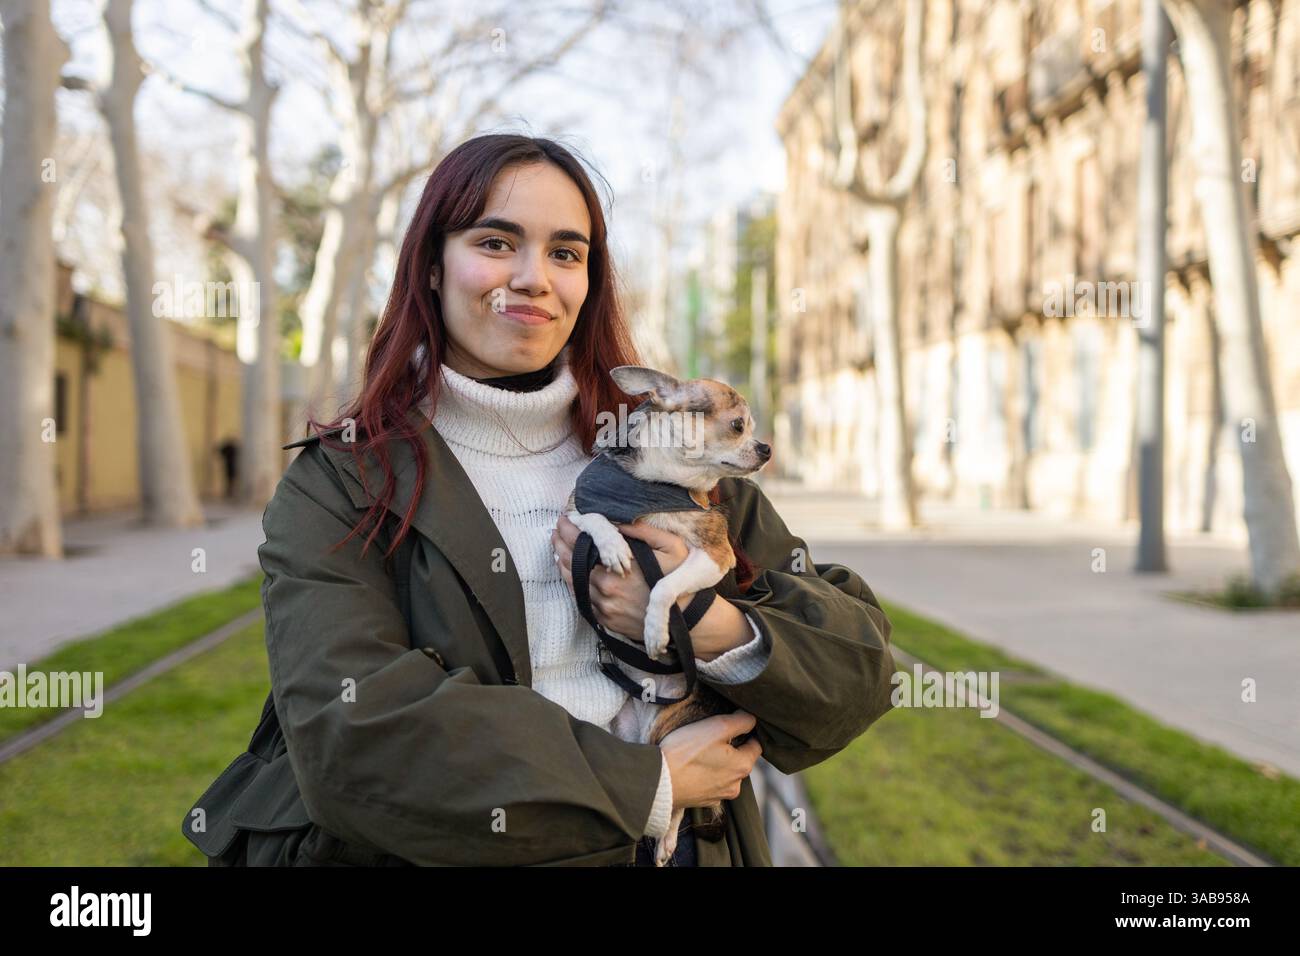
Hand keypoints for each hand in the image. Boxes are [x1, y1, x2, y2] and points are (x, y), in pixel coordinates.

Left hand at [551, 516, 696, 642]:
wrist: (687, 620)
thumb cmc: (679, 579)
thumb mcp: (669, 546)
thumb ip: (642, 531)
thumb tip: (617, 519)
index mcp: (615, 569)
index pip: (581, 544)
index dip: (569, 529)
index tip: (564, 518)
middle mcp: (604, 589)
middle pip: (570, 563)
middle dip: (559, 544)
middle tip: (556, 531)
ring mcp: (603, 607)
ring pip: (571, 582)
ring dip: (562, 564)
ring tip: (558, 550)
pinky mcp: (605, 620)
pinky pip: (581, 599)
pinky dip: (572, 584)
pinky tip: (572, 574)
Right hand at [659, 711, 761, 810]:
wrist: (658, 781)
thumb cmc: (687, 752)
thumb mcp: (716, 726)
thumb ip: (741, 721)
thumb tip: (751, 718)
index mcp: (742, 766)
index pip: (756, 745)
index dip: (747, 732)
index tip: (731, 724)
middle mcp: (735, 785)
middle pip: (740, 760)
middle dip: (731, 748)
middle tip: (711, 737)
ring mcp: (719, 796)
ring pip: (725, 773)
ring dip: (718, 763)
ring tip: (699, 753)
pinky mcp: (703, 802)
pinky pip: (711, 784)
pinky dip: (706, 776)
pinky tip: (692, 768)